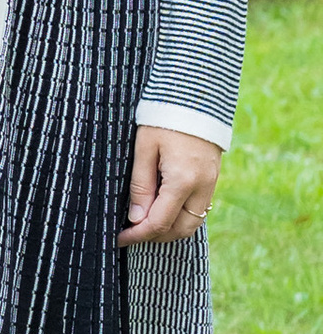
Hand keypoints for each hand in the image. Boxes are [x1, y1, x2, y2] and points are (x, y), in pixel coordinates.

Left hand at [121, 124, 223, 246]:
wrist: (195, 96)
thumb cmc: (164, 118)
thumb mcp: (144, 149)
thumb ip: (140, 186)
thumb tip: (136, 219)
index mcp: (183, 181)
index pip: (159, 222)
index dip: (137, 235)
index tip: (119, 238)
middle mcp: (202, 187)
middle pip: (180, 229)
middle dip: (155, 237)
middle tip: (131, 233)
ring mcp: (211, 183)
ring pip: (193, 223)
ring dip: (169, 229)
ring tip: (144, 224)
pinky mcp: (213, 178)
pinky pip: (199, 209)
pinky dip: (181, 217)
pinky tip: (162, 210)